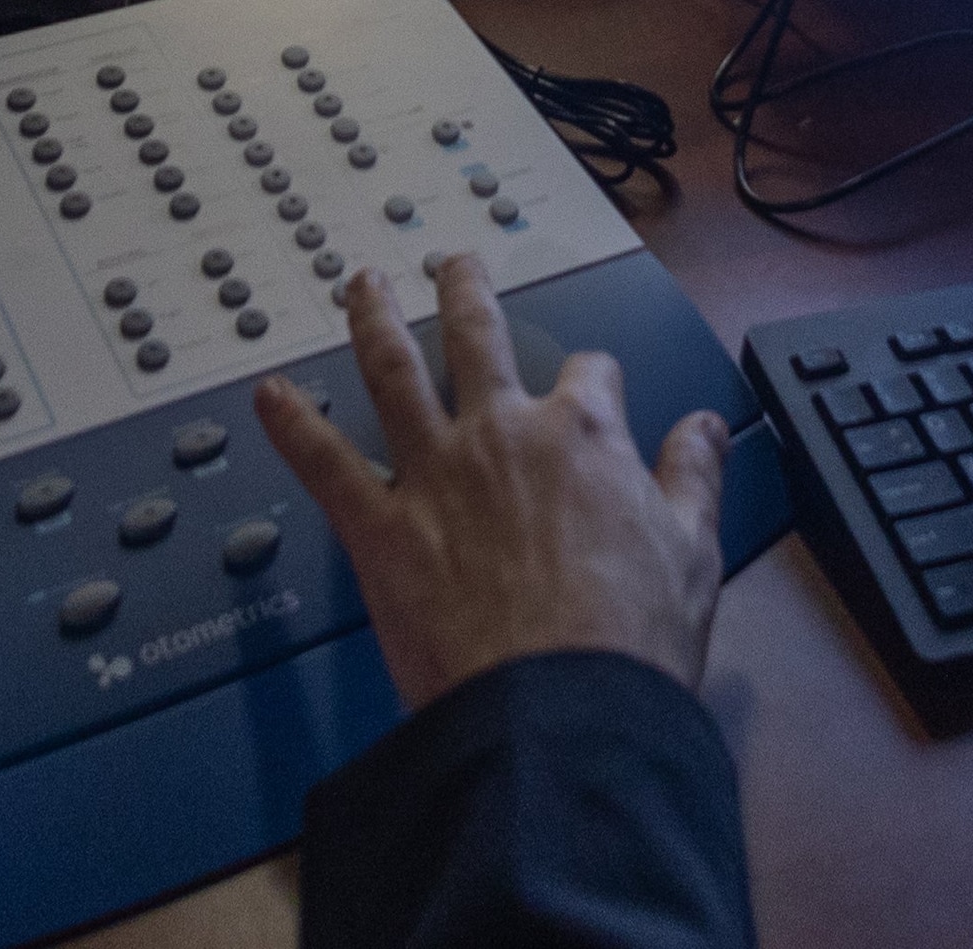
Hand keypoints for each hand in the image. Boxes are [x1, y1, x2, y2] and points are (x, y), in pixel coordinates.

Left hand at [254, 253, 731, 709]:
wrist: (560, 708)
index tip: (592, 390)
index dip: (592, 380)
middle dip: (465, 292)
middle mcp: (503, 434)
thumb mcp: (694, 551)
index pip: (588, 375)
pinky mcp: (381, 529)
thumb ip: (695, 478)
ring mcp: (436, 475)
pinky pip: (325, 465)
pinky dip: (291, 426)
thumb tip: (706, 428)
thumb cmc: (627, 642)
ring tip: (360, 283)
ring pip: (393, 372)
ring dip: (372, 319)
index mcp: (583, 435)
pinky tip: (265, 396)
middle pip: (478, 338)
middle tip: (452, 264)